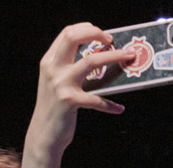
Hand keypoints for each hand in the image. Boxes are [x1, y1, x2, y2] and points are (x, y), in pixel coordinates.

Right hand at [27, 23, 135, 153]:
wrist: (44, 134)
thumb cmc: (56, 108)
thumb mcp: (57, 83)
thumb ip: (69, 68)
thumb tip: (98, 57)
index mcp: (50, 61)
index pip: (67, 33)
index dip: (86, 29)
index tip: (103, 34)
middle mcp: (53, 68)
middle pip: (74, 38)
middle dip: (96, 34)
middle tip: (112, 40)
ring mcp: (61, 83)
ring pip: (91, 61)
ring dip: (113, 57)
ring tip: (128, 59)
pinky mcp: (70, 100)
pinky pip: (97, 99)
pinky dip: (110, 105)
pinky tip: (119, 109)